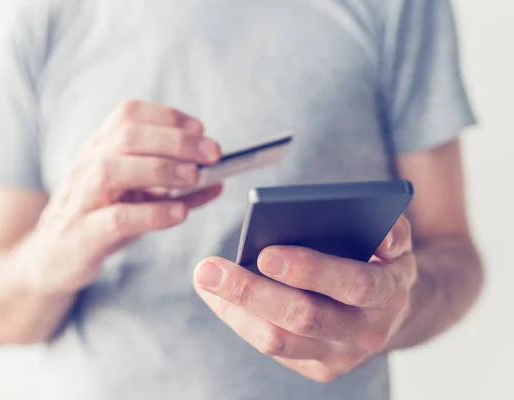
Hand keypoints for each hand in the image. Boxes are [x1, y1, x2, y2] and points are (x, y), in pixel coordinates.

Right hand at [21, 100, 221, 293]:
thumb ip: (175, 188)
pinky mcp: (82, 234)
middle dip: (175, 140)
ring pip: (112, 169)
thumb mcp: (137, 196)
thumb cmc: (101, 219)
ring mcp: (81, 198)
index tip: (200, 130)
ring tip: (194, 177)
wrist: (52, 258)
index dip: (167, 116)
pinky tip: (178, 212)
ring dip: (160, 169)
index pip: (128, 114)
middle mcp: (87, 165)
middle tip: (212, 153)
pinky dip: (150, 213)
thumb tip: (219, 182)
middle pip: (126, 135)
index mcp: (100, 148)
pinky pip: (114, 218)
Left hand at [193, 215, 416, 381]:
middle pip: (304, 317)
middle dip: (253, 292)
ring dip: (235, 309)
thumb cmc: (380, 261)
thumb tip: (379, 232)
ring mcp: (340, 356)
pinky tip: (216, 295)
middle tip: (210, 269)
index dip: (310, 271)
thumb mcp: (395, 241)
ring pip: (279, 340)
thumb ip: (392, 229)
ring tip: (204, 278)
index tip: (265, 255)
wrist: (391, 312)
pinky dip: (239, 320)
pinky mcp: (317, 369)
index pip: (352, 284)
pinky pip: (272, 347)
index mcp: (388, 292)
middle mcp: (366, 331)